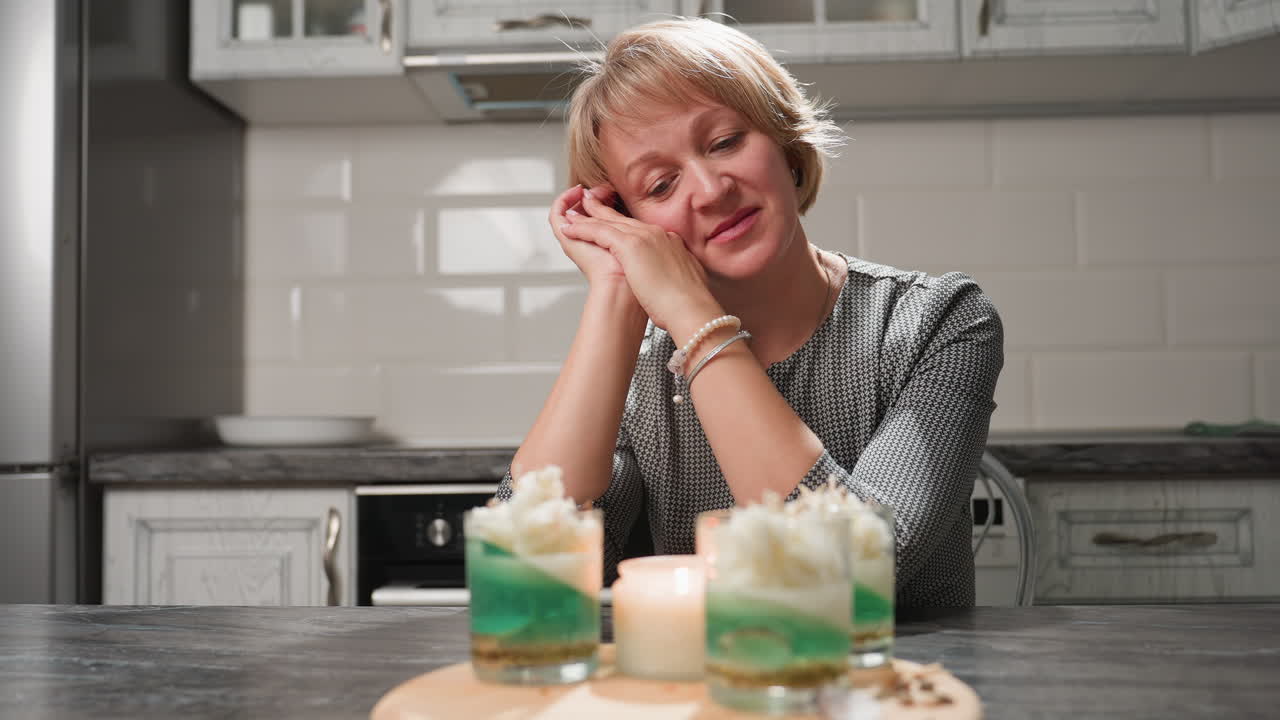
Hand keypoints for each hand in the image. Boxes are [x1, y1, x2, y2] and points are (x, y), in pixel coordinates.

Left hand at [561, 186, 717, 330]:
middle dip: (604, 211)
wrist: (691, 308)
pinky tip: (570, 227)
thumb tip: (675, 282)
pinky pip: (599, 231)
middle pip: (624, 219)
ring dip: (588, 217)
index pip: (642, 228)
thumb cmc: (690, 305)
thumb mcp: (686, 282)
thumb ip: (677, 274)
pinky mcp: (630, 246)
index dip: (625, 224)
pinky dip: (583, 228)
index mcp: (671, 242)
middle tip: (590, 203)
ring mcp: (644, 237)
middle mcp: (658, 234)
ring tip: (573, 213)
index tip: (614, 223)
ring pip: (609, 222)